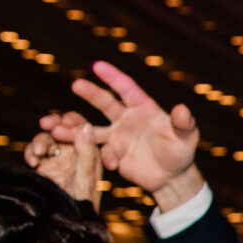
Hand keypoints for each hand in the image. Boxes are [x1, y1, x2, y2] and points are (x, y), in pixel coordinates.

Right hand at [23, 115, 104, 205]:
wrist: (64, 222)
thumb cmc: (82, 203)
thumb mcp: (87, 178)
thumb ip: (87, 152)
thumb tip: (85, 126)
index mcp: (89, 152)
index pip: (82, 128)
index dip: (73, 121)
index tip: (64, 120)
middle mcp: (73, 152)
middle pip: (62, 129)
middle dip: (53, 123)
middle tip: (46, 123)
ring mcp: (56, 158)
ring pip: (46, 138)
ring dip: (40, 141)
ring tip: (38, 153)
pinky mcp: (42, 165)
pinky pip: (33, 151)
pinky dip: (30, 152)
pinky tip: (33, 162)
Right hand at [64, 60, 202, 210]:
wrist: (171, 177)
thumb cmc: (181, 151)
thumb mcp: (187, 137)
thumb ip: (183, 124)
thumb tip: (182, 109)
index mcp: (143, 108)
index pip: (127, 89)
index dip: (113, 77)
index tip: (97, 66)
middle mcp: (126, 118)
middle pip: (104, 102)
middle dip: (90, 93)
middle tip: (76, 84)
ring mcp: (117, 135)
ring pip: (92, 128)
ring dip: (75, 128)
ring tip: (55, 128)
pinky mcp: (112, 153)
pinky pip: (101, 153)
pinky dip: (104, 157)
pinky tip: (113, 164)